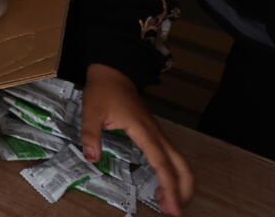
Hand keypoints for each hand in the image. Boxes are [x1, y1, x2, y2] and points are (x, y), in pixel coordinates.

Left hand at [82, 63, 193, 215]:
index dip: (169, 186)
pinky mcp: (155, 134)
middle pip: (182, 166)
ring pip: (180, 162)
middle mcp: (157, 135)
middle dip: (183, 190)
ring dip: (180, 184)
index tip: (171, 206)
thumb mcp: (91, 111)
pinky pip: (171, 157)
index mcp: (144, 132)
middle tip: (175, 212)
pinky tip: (161, 186)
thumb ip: (91, 134)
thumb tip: (91, 158)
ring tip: (169, 204)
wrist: (113, 72)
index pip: (162, 164)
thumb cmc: (103, 91)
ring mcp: (158, 134)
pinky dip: (173, 174)